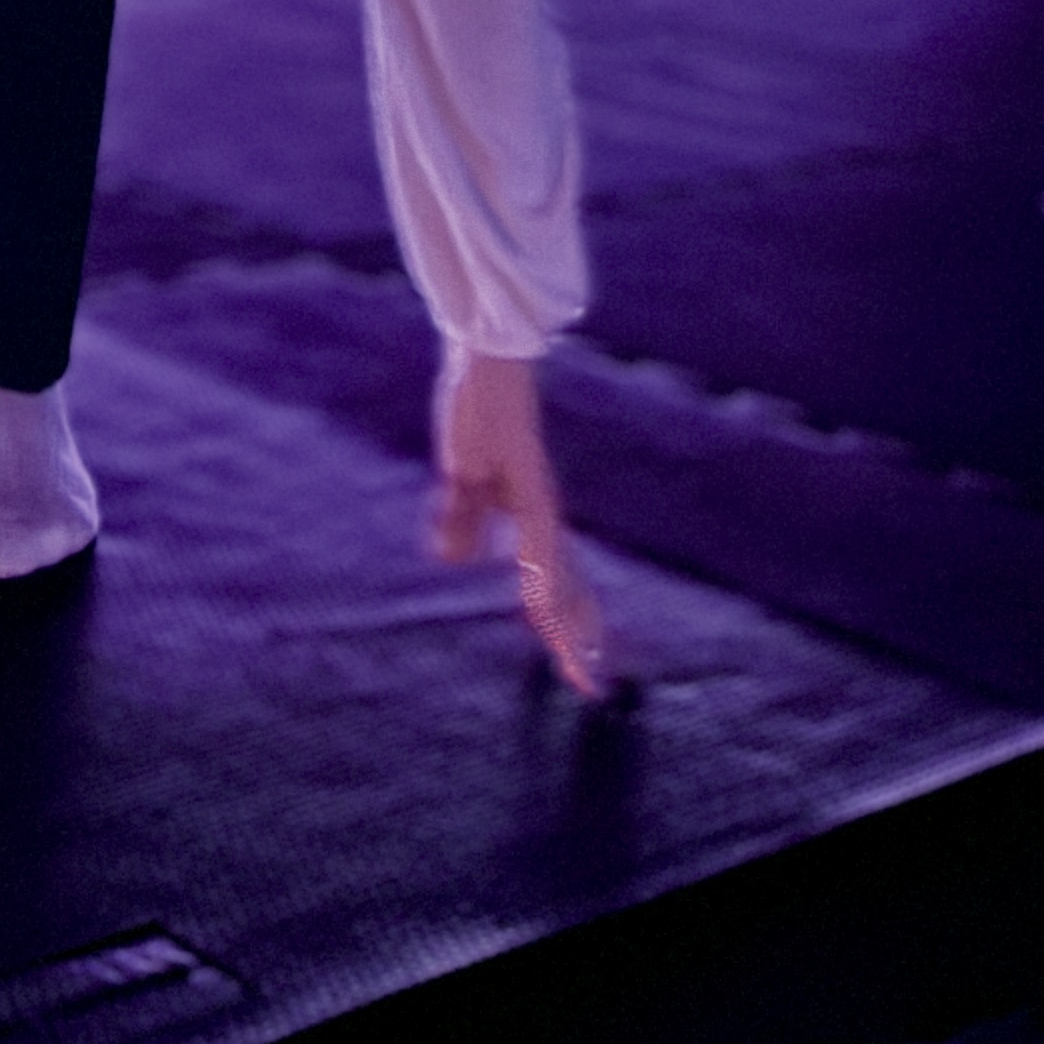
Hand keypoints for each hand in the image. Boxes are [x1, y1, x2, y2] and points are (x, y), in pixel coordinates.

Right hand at [430, 343, 612, 696]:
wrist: (486, 357)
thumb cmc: (476, 407)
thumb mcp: (460, 474)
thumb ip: (459, 516)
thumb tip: (452, 559)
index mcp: (528, 513)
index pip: (551, 581)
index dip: (563, 624)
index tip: (576, 665)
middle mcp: (539, 512)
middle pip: (564, 587)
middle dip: (575, 637)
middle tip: (591, 685)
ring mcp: (535, 497)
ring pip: (554, 572)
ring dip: (564, 620)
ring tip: (577, 659)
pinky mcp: (524, 479)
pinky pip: (534, 536)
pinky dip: (540, 573)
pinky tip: (541, 600)